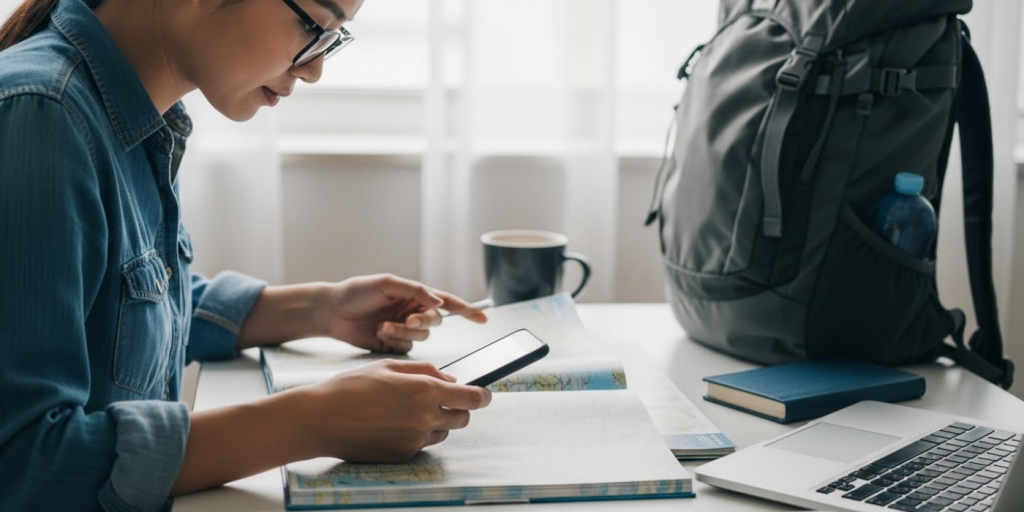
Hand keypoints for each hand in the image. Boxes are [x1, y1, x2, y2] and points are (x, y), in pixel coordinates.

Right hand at [292, 360, 491, 462]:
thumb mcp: (390, 366)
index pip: (473, 398)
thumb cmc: (352, 387)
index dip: (482, 395)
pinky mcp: (403, 455)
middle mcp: (426, 418)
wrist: (321, 419)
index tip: (483, 393)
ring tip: (407, 410)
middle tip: (440, 399)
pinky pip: (422, 444)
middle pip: (463, 418)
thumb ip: (426, 371)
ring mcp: (415, 440)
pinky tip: (392, 423)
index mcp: (426, 391)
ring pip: (443, 432)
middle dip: (458, 408)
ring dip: (436, 422)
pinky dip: (416, 434)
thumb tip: (451, 379)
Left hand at [320, 274, 486, 353]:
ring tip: (383, 327)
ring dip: (403, 332)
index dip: (466, 310)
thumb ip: (414, 290)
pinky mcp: (393, 346)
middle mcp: (413, 312)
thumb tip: (437, 301)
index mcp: (415, 295)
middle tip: (406, 321)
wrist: (332, 311)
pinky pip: (406, 349)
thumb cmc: (357, 292)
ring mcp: (404, 330)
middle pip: (434, 322)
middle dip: (421, 322)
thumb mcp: (386, 284)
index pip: (447, 302)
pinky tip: (378, 334)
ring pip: (420, 338)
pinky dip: (395, 342)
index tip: (483, 319)